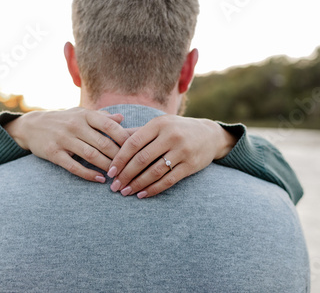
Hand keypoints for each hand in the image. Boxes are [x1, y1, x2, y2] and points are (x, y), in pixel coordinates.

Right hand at [5, 108, 130, 182]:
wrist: (31, 125)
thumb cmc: (62, 120)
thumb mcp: (80, 114)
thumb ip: (101, 117)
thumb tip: (122, 118)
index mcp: (85, 115)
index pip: (109, 126)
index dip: (124, 138)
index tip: (136, 149)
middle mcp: (75, 126)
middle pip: (103, 143)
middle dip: (119, 156)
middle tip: (131, 167)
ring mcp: (64, 139)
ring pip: (91, 155)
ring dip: (106, 166)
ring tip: (118, 175)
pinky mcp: (54, 153)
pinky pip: (74, 166)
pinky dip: (88, 174)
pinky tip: (99, 179)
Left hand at [107, 115, 237, 197]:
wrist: (210, 135)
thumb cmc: (176, 129)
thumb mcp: (159, 125)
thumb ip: (137, 133)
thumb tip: (111, 141)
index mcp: (159, 124)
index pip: (133, 142)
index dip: (119, 158)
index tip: (110, 171)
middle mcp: (171, 136)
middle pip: (142, 159)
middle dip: (126, 174)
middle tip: (115, 186)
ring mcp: (182, 151)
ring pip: (154, 172)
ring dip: (137, 184)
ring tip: (126, 192)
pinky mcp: (190, 165)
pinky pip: (168, 180)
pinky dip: (153, 189)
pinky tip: (142, 194)